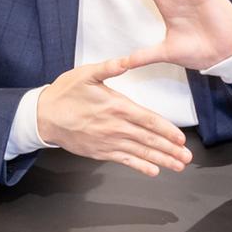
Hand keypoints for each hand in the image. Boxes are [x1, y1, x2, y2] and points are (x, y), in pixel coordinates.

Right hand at [36, 57, 192, 176]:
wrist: (44, 116)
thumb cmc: (66, 93)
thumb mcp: (86, 74)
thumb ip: (109, 67)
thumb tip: (126, 60)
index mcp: (116, 107)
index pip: (148, 120)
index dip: (166, 130)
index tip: (180, 138)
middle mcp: (115, 127)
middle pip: (148, 139)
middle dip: (170, 149)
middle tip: (187, 157)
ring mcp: (108, 142)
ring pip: (139, 153)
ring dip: (160, 160)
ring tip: (178, 166)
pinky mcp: (100, 152)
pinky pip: (124, 161)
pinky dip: (139, 166)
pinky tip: (153, 171)